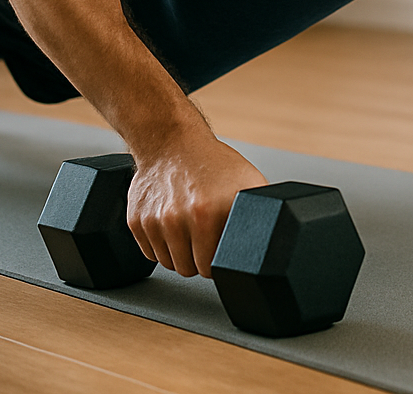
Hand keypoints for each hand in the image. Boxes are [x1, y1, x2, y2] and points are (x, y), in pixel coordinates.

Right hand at [126, 134, 267, 278]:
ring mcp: (155, 221)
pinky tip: (173, 223)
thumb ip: (260, 215)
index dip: (220, 262)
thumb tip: (276, 241)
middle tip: (207, 237)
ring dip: (181, 253)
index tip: (222, 250)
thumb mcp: (248, 182)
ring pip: (170, 264)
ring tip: (190, 227)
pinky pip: (150, 252)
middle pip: (190, 270)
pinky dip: (161, 244)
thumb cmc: (213, 164)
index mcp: (208, 213)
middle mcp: (179, 219)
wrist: (171, 142)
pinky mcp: (136, 221)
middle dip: (200, 259)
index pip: (214, 268)